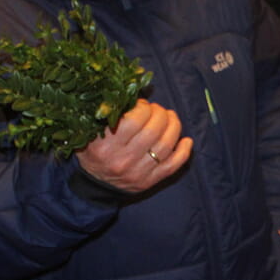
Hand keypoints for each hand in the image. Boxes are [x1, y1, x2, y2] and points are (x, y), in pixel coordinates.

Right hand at [75, 99, 192, 191]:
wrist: (95, 183)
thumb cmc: (95, 149)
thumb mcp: (92, 130)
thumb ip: (110, 113)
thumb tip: (137, 96)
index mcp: (104, 145)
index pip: (134, 120)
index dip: (144, 108)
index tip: (143, 105)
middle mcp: (121, 160)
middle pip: (153, 131)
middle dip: (160, 114)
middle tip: (158, 110)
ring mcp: (136, 173)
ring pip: (165, 146)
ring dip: (174, 127)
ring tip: (171, 118)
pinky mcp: (148, 182)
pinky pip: (172, 166)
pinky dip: (183, 152)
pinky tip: (187, 141)